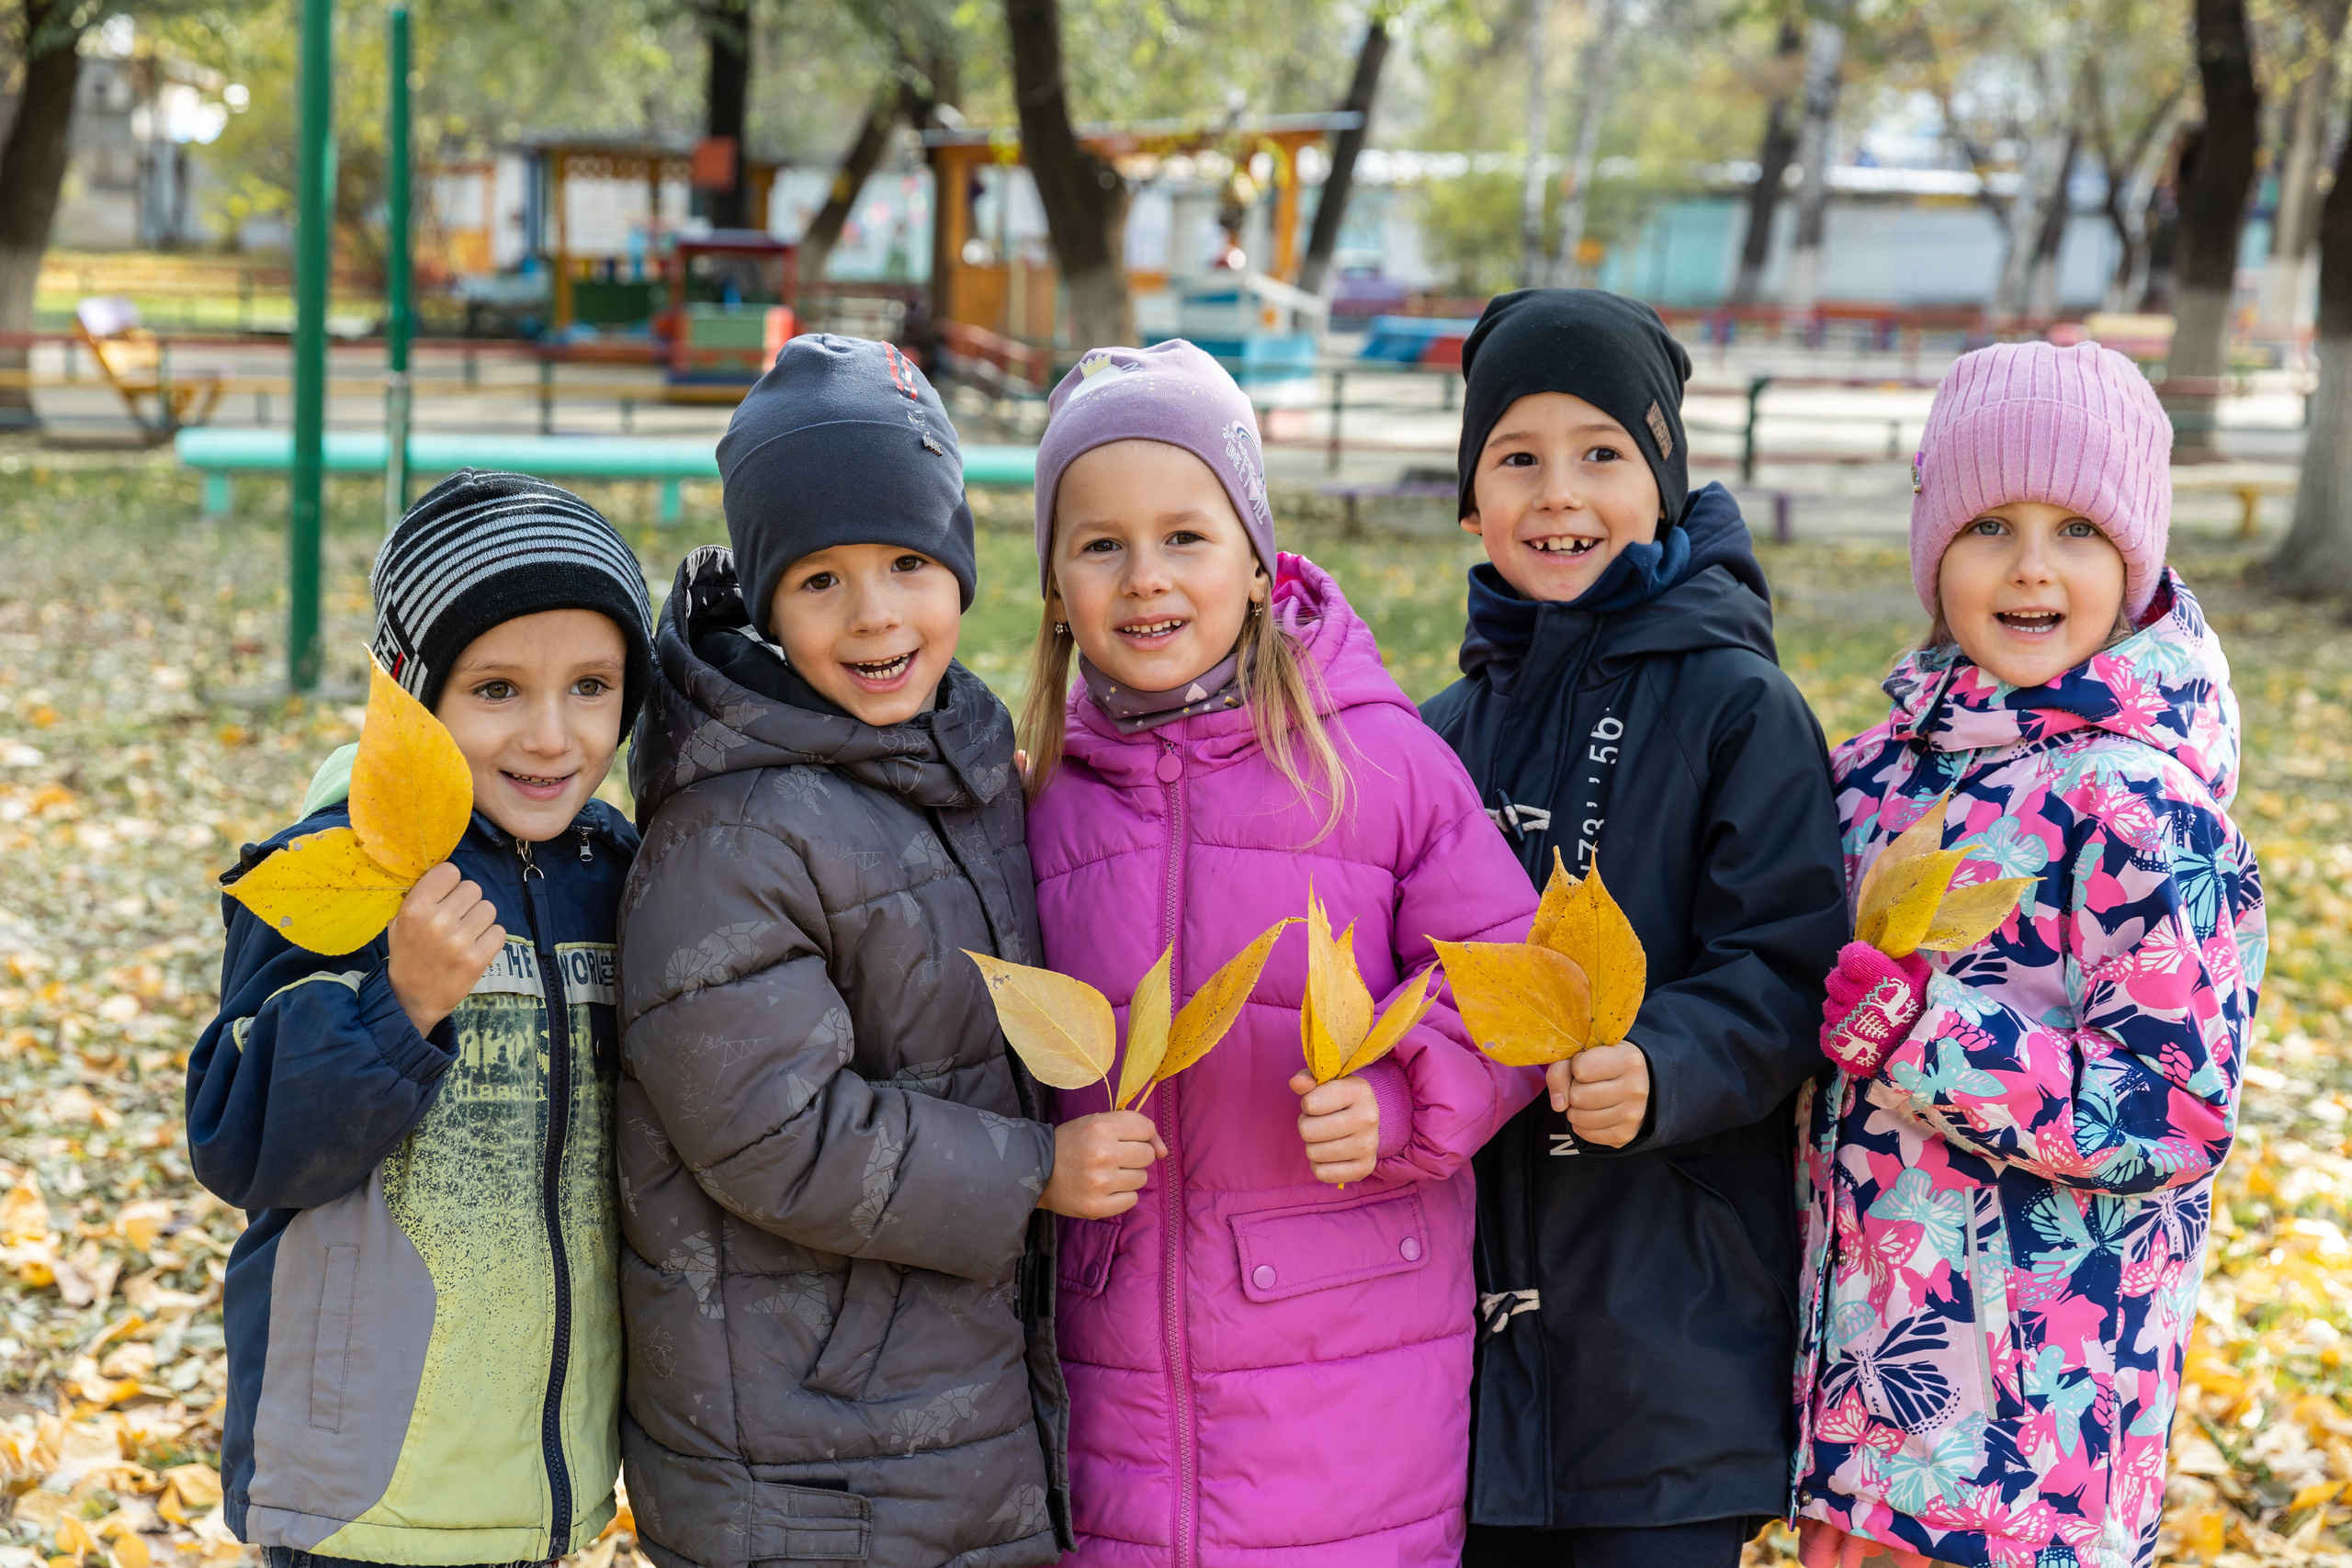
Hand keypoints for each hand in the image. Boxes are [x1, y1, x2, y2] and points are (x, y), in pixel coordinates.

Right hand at [386, 862, 505, 1037]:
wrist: (412, 999)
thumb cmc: (408, 955)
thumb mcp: (400, 923)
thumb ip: (421, 897)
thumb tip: (448, 875)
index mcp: (415, 908)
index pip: (450, 871)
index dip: (450, 883)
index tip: (446, 896)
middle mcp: (438, 921)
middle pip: (473, 888)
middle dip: (466, 902)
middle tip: (457, 919)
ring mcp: (459, 941)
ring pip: (489, 908)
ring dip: (480, 920)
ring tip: (465, 934)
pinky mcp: (478, 958)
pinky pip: (499, 931)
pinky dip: (490, 938)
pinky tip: (475, 947)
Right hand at [1039, 1111, 1165, 1218]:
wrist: (1037, 1170)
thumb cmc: (1071, 1143)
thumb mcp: (1098, 1123)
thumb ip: (1135, 1128)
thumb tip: (1163, 1151)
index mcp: (1101, 1127)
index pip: (1146, 1129)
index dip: (1138, 1134)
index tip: (1123, 1139)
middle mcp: (1103, 1154)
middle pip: (1147, 1155)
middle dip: (1134, 1155)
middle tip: (1113, 1157)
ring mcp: (1101, 1183)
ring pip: (1141, 1179)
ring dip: (1128, 1176)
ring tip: (1106, 1174)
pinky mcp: (1098, 1207)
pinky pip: (1131, 1200)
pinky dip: (1121, 1195)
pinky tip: (1104, 1189)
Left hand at [1287, 1071, 1378, 1185]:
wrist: (1366, 1120)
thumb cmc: (1338, 1099)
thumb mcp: (1325, 1083)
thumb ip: (1308, 1079)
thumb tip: (1296, 1083)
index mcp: (1360, 1091)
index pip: (1310, 1103)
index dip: (1307, 1103)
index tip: (1318, 1102)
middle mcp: (1369, 1118)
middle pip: (1307, 1131)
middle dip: (1307, 1126)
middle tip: (1319, 1122)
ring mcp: (1369, 1146)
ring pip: (1313, 1153)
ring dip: (1313, 1145)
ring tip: (1326, 1137)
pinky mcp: (1365, 1168)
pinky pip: (1322, 1173)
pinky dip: (1320, 1165)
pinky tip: (1330, 1154)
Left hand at [1545, 1043, 1649, 1148]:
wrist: (1634, 1082)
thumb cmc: (1603, 1063)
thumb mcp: (1583, 1053)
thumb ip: (1561, 1070)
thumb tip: (1558, 1105)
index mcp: (1629, 1060)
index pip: (1580, 1069)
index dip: (1576, 1067)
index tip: (1587, 1064)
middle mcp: (1635, 1088)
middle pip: (1578, 1096)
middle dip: (1574, 1090)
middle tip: (1586, 1085)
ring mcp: (1633, 1114)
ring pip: (1580, 1118)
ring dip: (1575, 1109)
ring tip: (1587, 1099)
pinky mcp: (1625, 1134)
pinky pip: (1587, 1134)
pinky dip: (1581, 1125)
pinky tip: (1591, 1113)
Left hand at [1820, 940, 1931, 1075]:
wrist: (1929, 1056)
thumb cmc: (1925, 1011)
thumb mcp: (1922, 976)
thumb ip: (1900, 956)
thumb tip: (1882, 942)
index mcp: (1878, 978)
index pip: (1849, 955)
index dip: (1856, 957)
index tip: (1864, 964)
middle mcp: (1857, 999)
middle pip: (1834, 980)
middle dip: (1847, 983)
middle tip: (1865, 993)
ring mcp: (1845, 1023)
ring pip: (1830, 1005)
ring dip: (1843, 1007)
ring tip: (1866, 1016)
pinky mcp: (1837, 1045)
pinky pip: (1827, 1029)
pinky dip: (1839, 1030)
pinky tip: (1859, 1032)